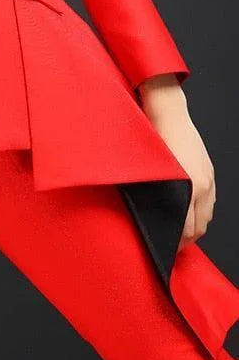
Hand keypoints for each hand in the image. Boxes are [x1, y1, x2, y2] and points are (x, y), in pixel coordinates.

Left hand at [140, 88, 215, 251]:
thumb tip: (150, 216)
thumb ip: (154, 194)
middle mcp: (202, 185)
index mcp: (188, 186)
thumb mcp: (150, 169)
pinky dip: (200, 211)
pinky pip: (209, 201)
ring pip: (206, 216)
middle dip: (186, 239)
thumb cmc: (151, 136)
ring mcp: (208, 178)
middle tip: (170, 244)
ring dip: (194, 226)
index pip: (186, 229)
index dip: (175, 243)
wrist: (167, 111)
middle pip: (199, 227)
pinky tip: (187, 211)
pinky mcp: (209, 171)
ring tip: (178, 231)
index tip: (164, 248)